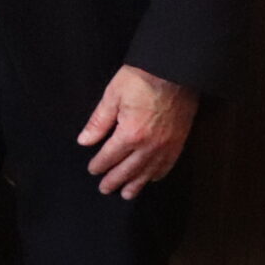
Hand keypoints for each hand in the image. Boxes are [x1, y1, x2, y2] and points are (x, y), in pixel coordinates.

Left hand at [78, 64, 198, 197]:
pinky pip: (168, 165)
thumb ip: (99, 122)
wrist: (175, 70)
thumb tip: (84, 141)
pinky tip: (151, 179)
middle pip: (129, 170)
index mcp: (130, 134)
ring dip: (136, 184)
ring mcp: (167, 146)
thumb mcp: (113, 95)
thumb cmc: (141, 79)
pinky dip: (158, 174)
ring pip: (149, 172)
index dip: (99, 165)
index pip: (110, 156)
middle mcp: (150, 145)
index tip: (93, 170)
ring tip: (127, 194)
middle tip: (105, 189)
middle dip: (115, 180)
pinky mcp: (180, 141)